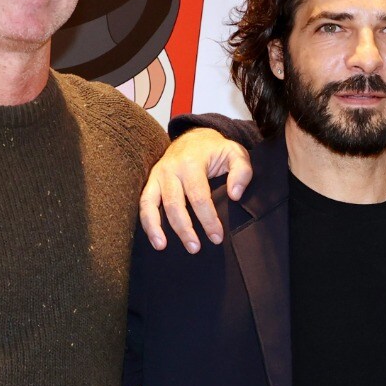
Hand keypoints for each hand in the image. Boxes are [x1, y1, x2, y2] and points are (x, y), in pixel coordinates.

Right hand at [138, 129, 251, 252]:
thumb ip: (241, 172)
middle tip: (195, 248)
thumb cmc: (216, 150)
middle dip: (184, 228)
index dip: (208, 219)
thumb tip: (234, 195)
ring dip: (156, 227)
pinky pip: (144, 202)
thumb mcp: (235, 153)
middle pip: (174, 204)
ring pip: (151, 203)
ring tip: (162, 247)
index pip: (199, 196)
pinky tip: (155, 239)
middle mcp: (171, 169)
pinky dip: (146, 222)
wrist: (194, 137)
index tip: (217, 237)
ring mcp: (158, 175)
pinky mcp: (151, 181)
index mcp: (191, 163)